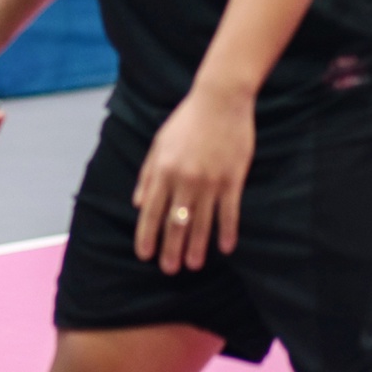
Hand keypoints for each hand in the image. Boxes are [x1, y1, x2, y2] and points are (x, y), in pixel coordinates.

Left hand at [133, 79, 254, 272]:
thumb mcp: (159, 144)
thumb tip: (138, 203)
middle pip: (175, 223)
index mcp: (163, 171)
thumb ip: (148, 175)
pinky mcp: (232, 180)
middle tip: (169, 270)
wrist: (220, 100)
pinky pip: (229, 212)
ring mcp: (210, 182)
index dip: (147, 236)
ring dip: (196, 247)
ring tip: (193, 265)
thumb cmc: (186, 121)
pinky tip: (225, 247)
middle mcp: (184, 180)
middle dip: (170, 249)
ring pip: (201, 223)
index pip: (151, 212)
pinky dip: (227, 231)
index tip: (145, 255)